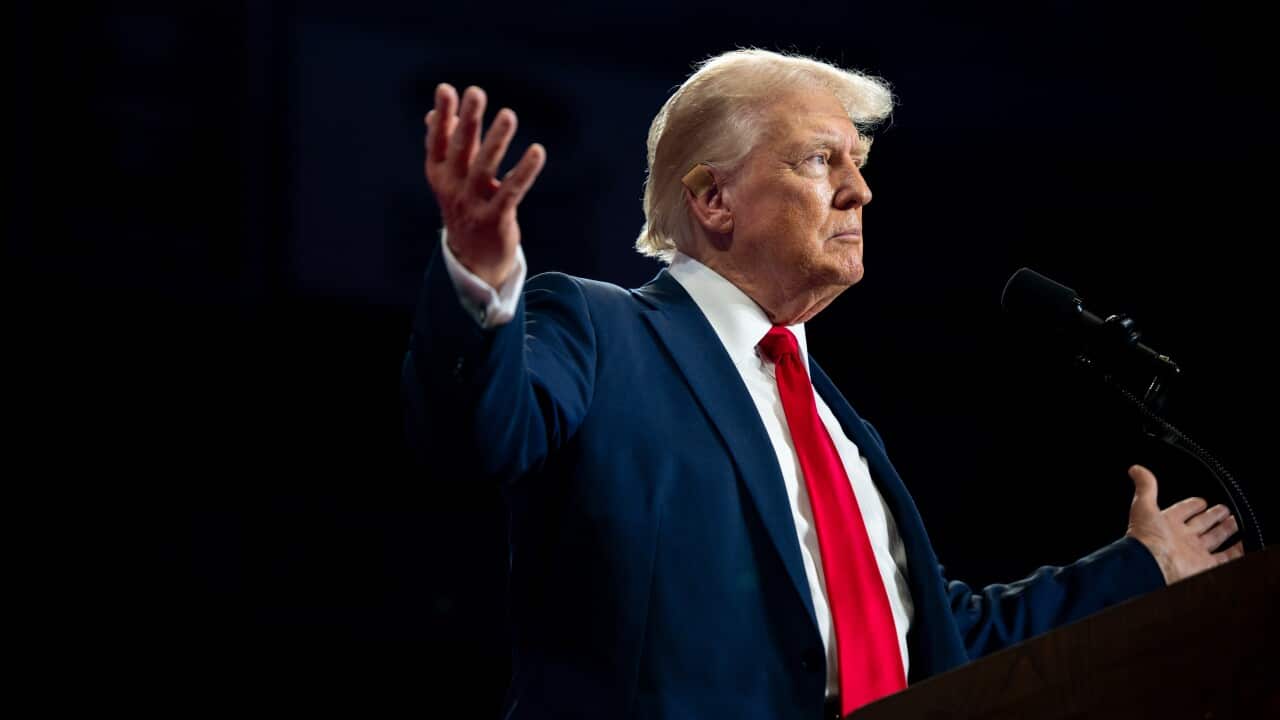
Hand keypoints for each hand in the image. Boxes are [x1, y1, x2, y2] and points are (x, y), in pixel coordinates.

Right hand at [425, 83, 545, 287]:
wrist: (473, 260)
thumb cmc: (465, 208)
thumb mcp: (452, 178)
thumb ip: (448, 145)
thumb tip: (434, 114)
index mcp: (439, 175)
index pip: (438, 141)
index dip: (443, 116)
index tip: (446, 89)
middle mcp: (452, 188)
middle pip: (460, 149)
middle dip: (468, 119)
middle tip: (476, 92)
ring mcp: (472, 205)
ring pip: (484, 167)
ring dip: (495, 140)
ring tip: (508, 115)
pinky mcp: (495, 219)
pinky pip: (511, 191)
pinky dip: (524, 171)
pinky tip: (537, 151)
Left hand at [1125, 464, 1244, 584]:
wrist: (1151, 565)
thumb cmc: (1145, 537)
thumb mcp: (1143, 505)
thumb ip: (1145, 487)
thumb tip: (1137, 470)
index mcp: (1166, 524)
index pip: (1182, 511)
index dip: (1192, 505)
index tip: (1201, 501)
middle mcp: (1180, 539)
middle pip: (1201, 525)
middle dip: (1212, 516)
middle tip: (1224, 510)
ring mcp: (1193, 552)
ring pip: (1214, 539)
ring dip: (1225, 530)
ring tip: (1236, 521)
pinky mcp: (1205, 565)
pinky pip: (1225, 558)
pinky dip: (1236, 551)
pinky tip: (1244, 544)